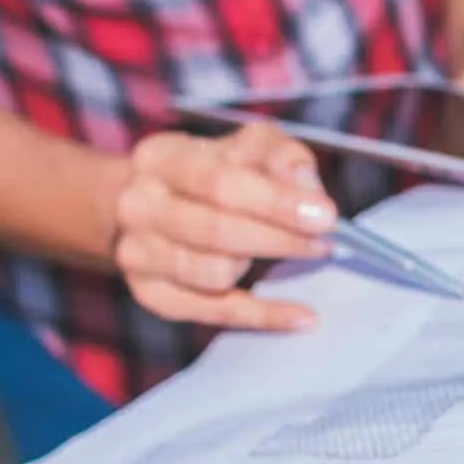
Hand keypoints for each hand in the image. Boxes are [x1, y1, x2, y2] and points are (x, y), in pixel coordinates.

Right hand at [115, 124, 336, 330]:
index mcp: (161, 158)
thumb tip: (305, 184)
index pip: (220, 183)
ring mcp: (138, 254)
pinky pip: (215, 313)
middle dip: (280, 239)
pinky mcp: (151, 294)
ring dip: (262, 266)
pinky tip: (300, 315)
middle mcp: (139, 205)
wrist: (151, 203)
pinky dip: (263, 316)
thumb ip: (280, 155)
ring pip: (214, 274)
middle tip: (322, 241)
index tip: (325, 216)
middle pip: (217, 231)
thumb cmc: (210, 171)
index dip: (276, 202)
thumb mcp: (245, 146)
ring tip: (290, 251)